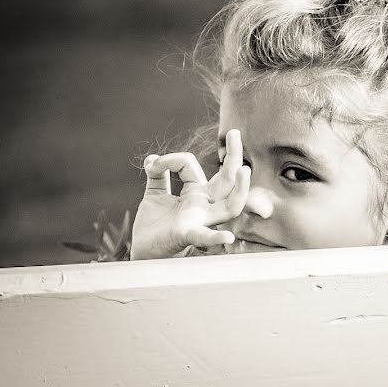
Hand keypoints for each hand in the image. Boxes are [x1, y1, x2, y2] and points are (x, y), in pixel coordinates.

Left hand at [131, 129, 250, 259]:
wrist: (143, 253)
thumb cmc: (154, 227)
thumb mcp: (155, 194)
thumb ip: (158, 174)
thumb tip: (153, 158)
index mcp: (197, 193)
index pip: (191, 165)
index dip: (172, 159)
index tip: (152, 164)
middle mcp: (204, 206)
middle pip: (227, 180)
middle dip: (234, 156)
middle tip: (235, 133)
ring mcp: (199, 221)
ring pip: (230, 207)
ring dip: (240, 190)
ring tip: (244, 171)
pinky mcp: (187, 236)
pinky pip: (204, 237)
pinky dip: (216, 238)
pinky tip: (228, 239)